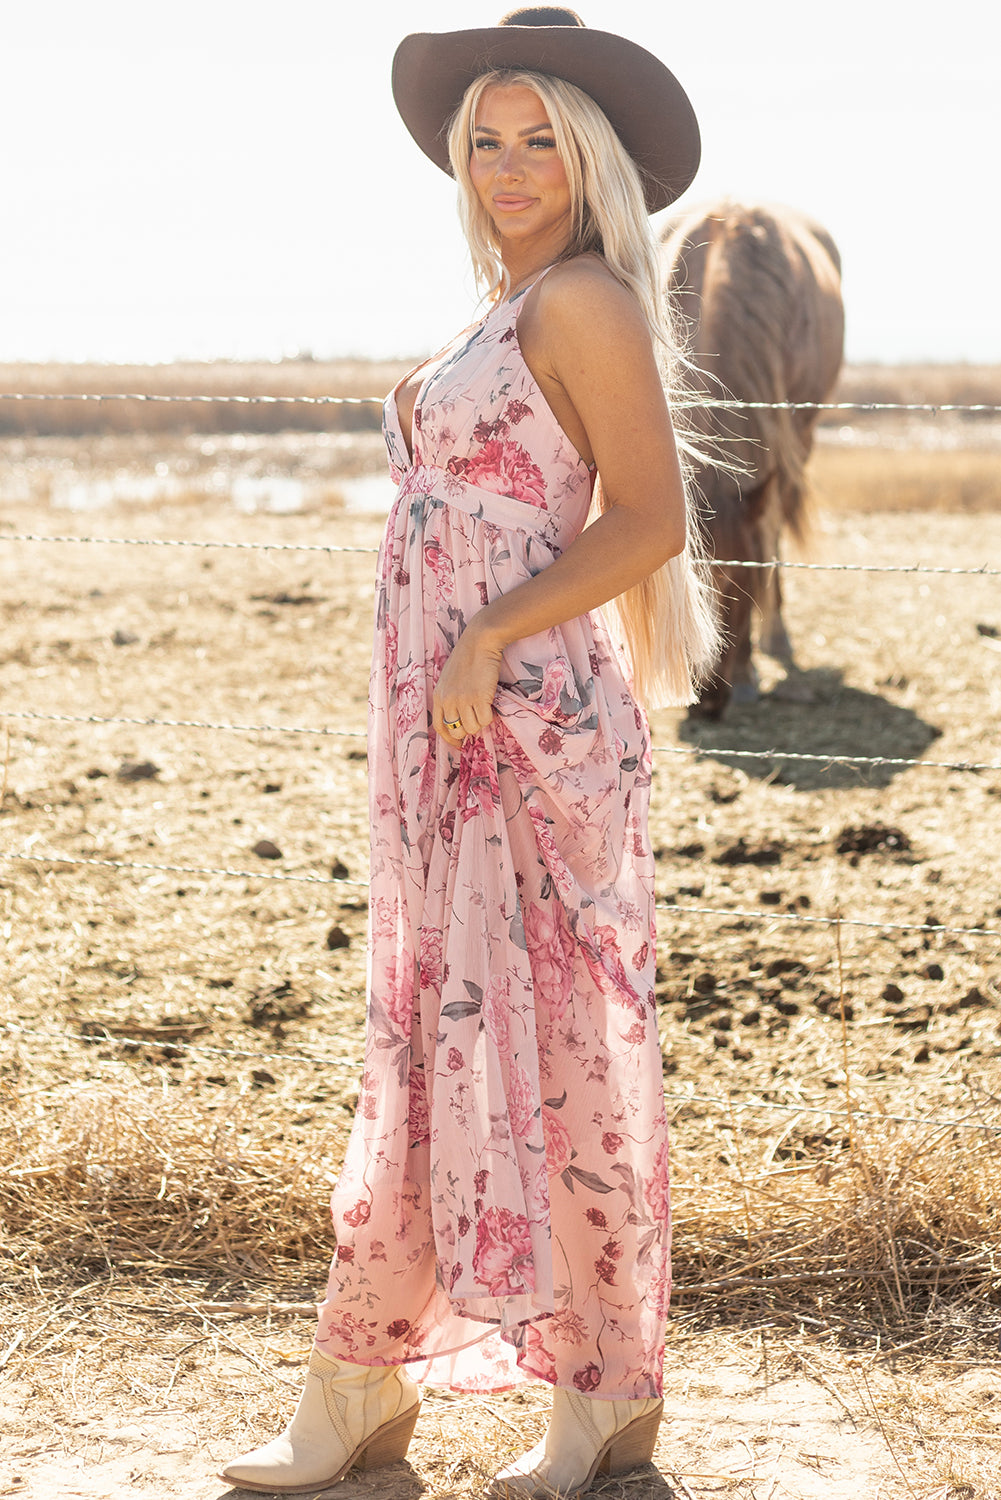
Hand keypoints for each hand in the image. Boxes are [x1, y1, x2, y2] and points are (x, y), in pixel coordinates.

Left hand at [432, 620, 503, 747]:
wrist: (479, 643)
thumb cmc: (467, 658)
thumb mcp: (449, 678)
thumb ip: (450, 697)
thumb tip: (459, 719)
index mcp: (439, 696)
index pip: (439, 726)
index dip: (449, 738)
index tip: (458, 744)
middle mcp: (449, 700)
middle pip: (457, 730)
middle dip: (468, 729)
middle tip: (477, 718)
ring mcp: (463, 700)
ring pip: (473, 728)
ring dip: (481, 721)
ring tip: (485, 707)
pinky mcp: (479, 699)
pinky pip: (485, 720)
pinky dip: (491, 716)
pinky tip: (491, 704)